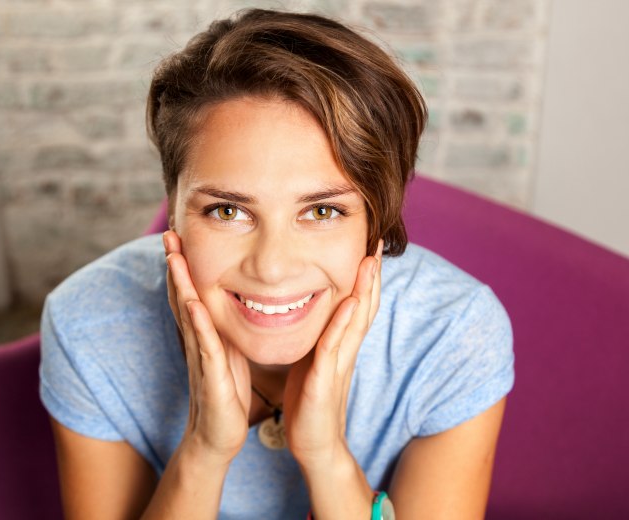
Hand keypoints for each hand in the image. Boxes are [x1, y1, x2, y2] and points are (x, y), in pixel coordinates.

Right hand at [163, 231, 251, 465]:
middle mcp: (197, 341)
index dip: (184, 265)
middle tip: (168, 233)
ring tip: (173, 255)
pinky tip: (193, 302)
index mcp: (203, 334)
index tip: (180, 235)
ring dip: (180, 283)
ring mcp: (201, 356)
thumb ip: (222, 329)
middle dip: (175, 264)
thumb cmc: (224, 393)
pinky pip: (204, 344)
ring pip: (188, 313)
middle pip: (182, 295)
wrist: (217, 436)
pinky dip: (198, 322)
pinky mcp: (212, 375)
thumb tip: (228, 305)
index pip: (190, 293)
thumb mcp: (226, 354)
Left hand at [282, 240, 382, 468]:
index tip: (368, 244)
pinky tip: (349, 303)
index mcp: (340, 344)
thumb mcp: (314, 360)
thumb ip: (321, 336)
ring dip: (364, 290)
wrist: (314, 444)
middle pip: (365, 306)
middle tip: (378, 240)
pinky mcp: (323, 381)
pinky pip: (333, 348)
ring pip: (355, 322)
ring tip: (370, 261)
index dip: (365, 276)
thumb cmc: (310, 401)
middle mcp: (345, 350)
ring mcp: (337, 365)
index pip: (358, 303)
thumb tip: (317, 311)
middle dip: (372, 274)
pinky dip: (342, 324)